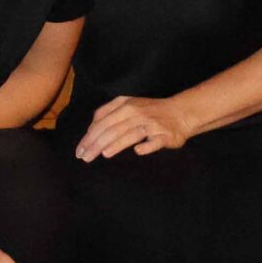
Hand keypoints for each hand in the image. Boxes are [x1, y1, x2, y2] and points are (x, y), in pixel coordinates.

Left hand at [73, 95, 192, 160]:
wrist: (181, 112)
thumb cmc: (150, 111)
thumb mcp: (128, 104)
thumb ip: (108, 112)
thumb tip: (90, 128)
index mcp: (126, 105)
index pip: (102, 121)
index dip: (89, 136)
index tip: (80, 150)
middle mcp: (137, 113)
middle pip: (113, 129)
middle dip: (96, 144)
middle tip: (85, 158)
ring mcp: (152, 124)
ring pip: (131, 134)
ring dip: (116, 144)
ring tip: (103, 154)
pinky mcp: (165, 135)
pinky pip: (155, 141)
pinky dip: (147, 146)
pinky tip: (138, 151)